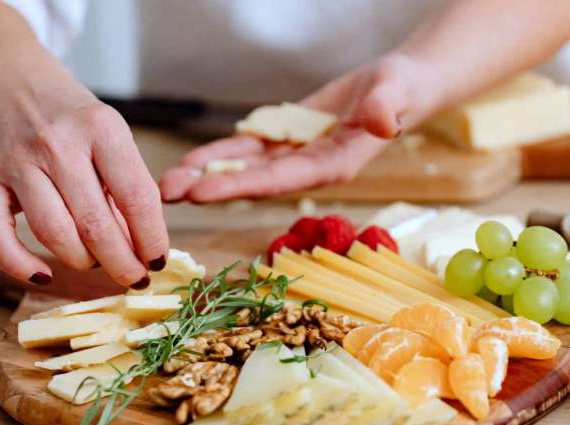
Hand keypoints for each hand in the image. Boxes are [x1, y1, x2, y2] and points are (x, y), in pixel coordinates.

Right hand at [0, 56, 168, 287]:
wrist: (13, 81)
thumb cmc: (75, 120)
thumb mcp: (112, 138)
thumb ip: (127, 187)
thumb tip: (143, 249)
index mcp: (102, 129)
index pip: (137, 197)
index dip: (152, 239)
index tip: (158, 262)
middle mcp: (59, 144)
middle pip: (95, 224)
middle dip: (122, 263)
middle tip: (134, 278)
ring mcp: (18, 162)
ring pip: (53, 233)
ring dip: (81, 262)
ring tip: (96, 263)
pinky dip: (19, 264)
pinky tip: (43, 275)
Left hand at [160, 54, 425, 201]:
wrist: (400, 87)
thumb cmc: (403, 90)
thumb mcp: (397, 93)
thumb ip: (386, 109)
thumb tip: (381, 124)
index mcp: (332, 166)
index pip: (280, 180)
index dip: (240, 186)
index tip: (202, 193)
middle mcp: (309, 168)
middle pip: (254, 181)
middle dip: (211, 187)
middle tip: (166, 193)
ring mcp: (296, 156)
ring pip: (246, 168)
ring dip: (208, 175)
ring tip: (168, 181)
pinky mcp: (289, 140)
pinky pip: (250, 149)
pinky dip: (222, 154)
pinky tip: (193, 161)